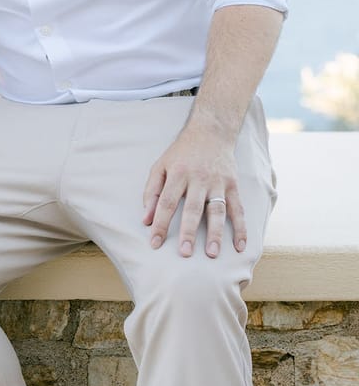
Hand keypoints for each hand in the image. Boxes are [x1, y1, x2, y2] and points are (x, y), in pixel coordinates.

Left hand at [142, 123, 246, 257]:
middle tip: (185, 253)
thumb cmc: (181, 153)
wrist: (211, 132)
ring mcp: (218, 182)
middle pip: (193, 208)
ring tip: (211, 253)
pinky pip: (238, 209)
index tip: (154, 243)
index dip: (160, 224)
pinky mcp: (233, 185)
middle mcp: (198, 178)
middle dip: (188, 232)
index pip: (166, 202)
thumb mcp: (160, 166)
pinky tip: (240, 246)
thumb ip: (151, 192)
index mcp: (177, 173)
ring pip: (217, 210)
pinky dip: (240, 228)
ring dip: (215, 233)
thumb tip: (146, 220)